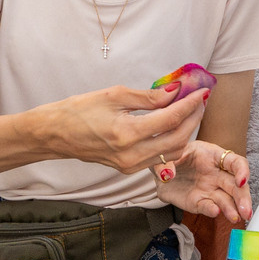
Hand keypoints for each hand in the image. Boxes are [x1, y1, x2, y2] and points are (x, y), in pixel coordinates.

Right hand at [48, 85, 209, 174]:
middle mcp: (131, 155)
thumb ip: (148, 96)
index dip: (189, 104)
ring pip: (172, 152)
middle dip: (193, 118)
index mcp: (127, 134)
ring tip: (190, 111)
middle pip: (177, 139)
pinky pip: (160, 157)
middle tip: (200, 100)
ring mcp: (130, 165)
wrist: (56, 134)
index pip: (170, 119)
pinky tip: (173, 125)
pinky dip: (171, 141)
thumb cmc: (79, 110)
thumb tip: (175, 91)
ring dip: (185, 131)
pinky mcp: (128, 168)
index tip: (202, 91)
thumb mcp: (114, 95)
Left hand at [156, 139, 250, 223]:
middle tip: (246, 210)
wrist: (159, 173)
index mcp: (212, 155)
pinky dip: (212, 210)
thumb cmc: (169, 157)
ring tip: (235, 218)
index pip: (235, 161)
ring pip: (226, 199)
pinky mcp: (200, 202)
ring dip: (232, 209)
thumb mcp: (167, 152)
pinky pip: (208, 207)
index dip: (242, 171)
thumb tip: (168, 173)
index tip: (242, 181)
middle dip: (243, 198)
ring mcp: (209, 189)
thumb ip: (167, 160)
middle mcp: (216, 173)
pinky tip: (216, 213)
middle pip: (236, 185)